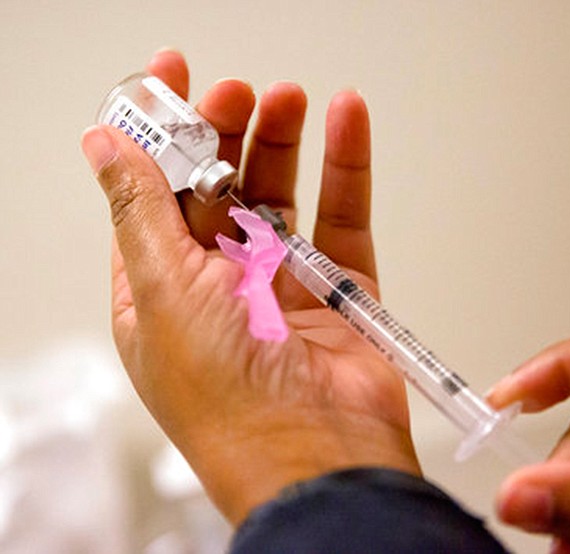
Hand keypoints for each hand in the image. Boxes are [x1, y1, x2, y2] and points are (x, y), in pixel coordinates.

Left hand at [81, 50, 419, 524]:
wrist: (315, 453)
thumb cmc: (227, 399)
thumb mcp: (163, 291)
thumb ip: (138, 210)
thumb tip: (101, 146)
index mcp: (162, 290)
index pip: (153, 195)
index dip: (159, 135)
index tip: (171, 77)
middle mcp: (220, 285)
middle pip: (219, 189)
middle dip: (224, 135)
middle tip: (237, 93)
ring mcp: (282, 286)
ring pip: (282, 197)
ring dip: (283, 143)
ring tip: (288, 97)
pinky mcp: (339, 289)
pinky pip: (343, 217)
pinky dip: (346, 167)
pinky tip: (346, 121)